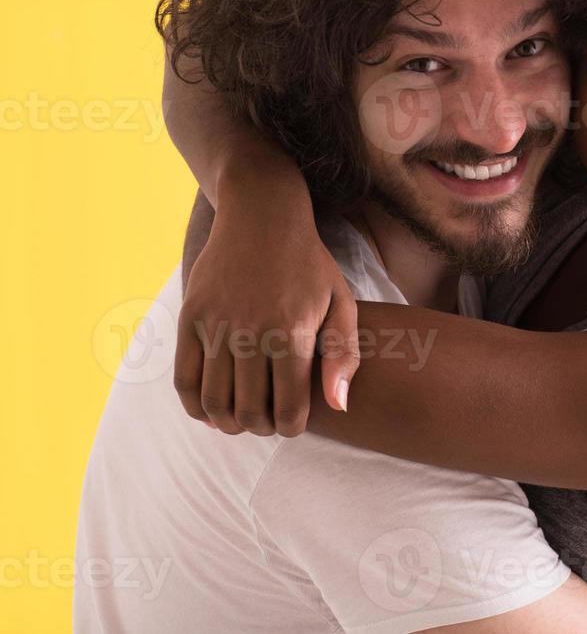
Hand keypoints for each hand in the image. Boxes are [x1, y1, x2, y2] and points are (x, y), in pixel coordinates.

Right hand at [173, 169, 358, 436]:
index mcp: (292, 332)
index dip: (292, 428)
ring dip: (228, 422)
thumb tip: (339, 406)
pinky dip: (195, 405)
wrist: (262, 218)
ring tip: (242, 417)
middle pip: (249, 412)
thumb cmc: (310, 266)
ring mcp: (215, 325)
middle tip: (269, 421)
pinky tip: (212, 408)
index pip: (289, 409)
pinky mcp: (189, 317)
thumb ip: (344, 355)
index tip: (294, 422)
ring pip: (213, 402)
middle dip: (261, 427)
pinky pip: (183, 380)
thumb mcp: (342, 303)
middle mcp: (251, 331)